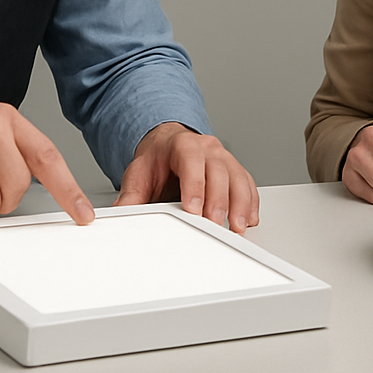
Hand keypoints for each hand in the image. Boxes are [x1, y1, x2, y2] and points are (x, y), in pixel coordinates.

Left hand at [113, 123, 258, 233]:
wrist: (168, 146)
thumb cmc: (157, 160)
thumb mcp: (139, 174)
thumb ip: (131, 196)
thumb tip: (121, 215)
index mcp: (183, 145)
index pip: (192, 163)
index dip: (195, 186)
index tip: (194, 209)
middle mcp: (208, 149)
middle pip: (219, 172)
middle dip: (218, 201)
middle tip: (216, 225)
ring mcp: (224, 158)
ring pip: (238, 178)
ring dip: (240, 204)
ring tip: (238, 227)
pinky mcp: (235, 170)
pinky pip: (248, 184)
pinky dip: (251, 202)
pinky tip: (249, 219)